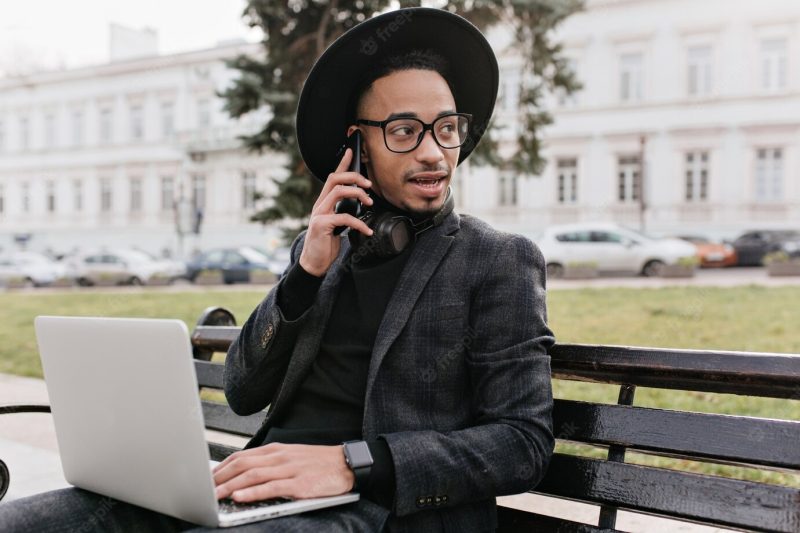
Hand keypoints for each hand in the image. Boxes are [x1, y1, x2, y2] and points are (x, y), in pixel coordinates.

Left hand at [212, 443, 354, 501]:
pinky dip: (253, 492)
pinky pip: (271, 488)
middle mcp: (280, 457)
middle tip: (205, 489)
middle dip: (221, 477)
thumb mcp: (292, 457)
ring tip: (215, 495)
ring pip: (253, 476)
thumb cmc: (319, 463)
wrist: (347, 463)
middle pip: (243, 464)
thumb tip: (247, 473)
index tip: (209, 477)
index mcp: (277, 449)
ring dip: (231, 486)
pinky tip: (239, 497)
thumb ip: (271, 463)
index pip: (243, 456)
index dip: (223, 467)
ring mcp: (289, 470)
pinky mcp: (299, 484)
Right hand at [299, 148, 373, 276]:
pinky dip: (359, 223)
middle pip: (335, 179)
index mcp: (324, 203)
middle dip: (354, 177)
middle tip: (369, 185)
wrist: (314, 263)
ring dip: (357, 194)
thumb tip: (359, 206)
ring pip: (338, 192)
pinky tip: (367, 231)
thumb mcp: (336, 225)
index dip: (342, 164)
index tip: (351, 152)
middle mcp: (320, 205)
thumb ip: (343, 213)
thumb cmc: (326, 244)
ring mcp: (319, 214)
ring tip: (369, 203)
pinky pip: (343, 218)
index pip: (333, 178)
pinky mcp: (321, 225)